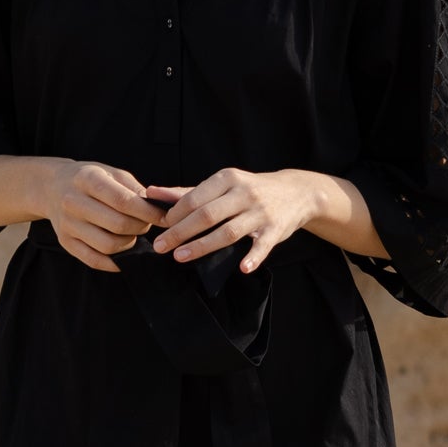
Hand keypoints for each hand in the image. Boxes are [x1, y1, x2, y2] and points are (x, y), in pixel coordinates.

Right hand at [43, 160, 159, 272]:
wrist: (52, 187)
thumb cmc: (89, 179)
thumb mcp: (111, 173)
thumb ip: (134, 189)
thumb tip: (159, 207)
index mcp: (87, 179)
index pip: (123, 201)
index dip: (148, 212)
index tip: (164, 217)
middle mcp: (73, 202)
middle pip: (118, 225)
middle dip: (141, 228)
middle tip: (146, 225)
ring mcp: (67, 224)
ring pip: (109, 246)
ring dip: (129, 243)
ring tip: (132, 234)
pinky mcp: (65, 242)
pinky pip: (94, 260)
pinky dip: (114, 262)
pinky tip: (124, 253)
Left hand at [143, 168, 324, 274]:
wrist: (296, 192)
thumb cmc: (249, 189)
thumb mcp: (222, 184)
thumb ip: (187, 191)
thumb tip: (151, 192)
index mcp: (227, 179)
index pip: (194, 198)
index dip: (175, 215)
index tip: (159, 228)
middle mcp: (243, 193)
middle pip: (206, 215)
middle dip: (180, 232)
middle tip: (161, 247)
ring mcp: (260, 212)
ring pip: (228, 231)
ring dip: (203, 246)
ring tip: (181, 257)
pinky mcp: (275, 229)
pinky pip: (262, 245)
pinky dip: (253, 257)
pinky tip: (242, 268)